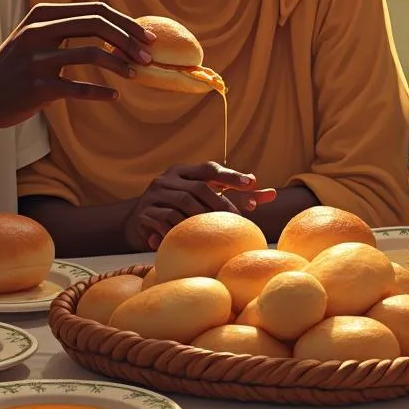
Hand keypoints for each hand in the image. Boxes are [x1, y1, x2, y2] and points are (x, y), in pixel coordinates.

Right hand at [0, 2, 156, 128]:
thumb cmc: (16, 67)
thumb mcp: (36, 37)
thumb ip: (67, 28)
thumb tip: (118, 29)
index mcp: (42, 16)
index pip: (95, 10)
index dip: (125, 21)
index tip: (147, 36)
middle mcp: (38, 33)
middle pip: (96, 25)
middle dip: (129, 39)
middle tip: (148, 55)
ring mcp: (37, 60)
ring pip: (92, 54)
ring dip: (120, 64)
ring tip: (136, 74)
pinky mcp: (38, 87)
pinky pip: (79, 88)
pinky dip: (102, 92)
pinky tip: (115, 95)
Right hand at [123, 162, 277, 250]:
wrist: (137, 219)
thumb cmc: (179, 208)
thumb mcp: (203, 197)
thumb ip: (234, 195)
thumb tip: (271, 195)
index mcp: (184, 171)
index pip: (210, 168)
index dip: (231, 175)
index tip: (253, 183)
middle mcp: (168, 178)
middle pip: (199, 187)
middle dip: (221, 203)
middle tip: (238, 219)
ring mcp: (154, 194)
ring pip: (182, 203)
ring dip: (201, 218)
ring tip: (215, 231)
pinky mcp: (144, 213)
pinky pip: (164, 221)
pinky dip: (178, 230)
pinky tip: (188, 240)